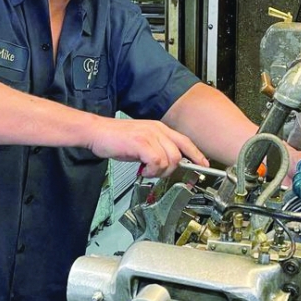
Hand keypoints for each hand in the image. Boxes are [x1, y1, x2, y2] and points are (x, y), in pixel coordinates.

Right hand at [88, 117, 208, 177]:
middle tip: (157, 172)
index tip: (204, 165)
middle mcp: (157, 130)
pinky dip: (151, 170)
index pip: (185, 141)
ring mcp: (149, 135)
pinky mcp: (141, 143)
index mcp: (159, 128)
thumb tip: (166, 163)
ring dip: (159, 171)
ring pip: (170, 160)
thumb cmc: (115, 138)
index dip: (197, 154)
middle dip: (171, 169)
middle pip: (180, 154)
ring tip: (146, 170)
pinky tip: (142, 170)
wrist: (96, 131)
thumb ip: (155, 149)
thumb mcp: (141, 141)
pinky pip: (157, 162)